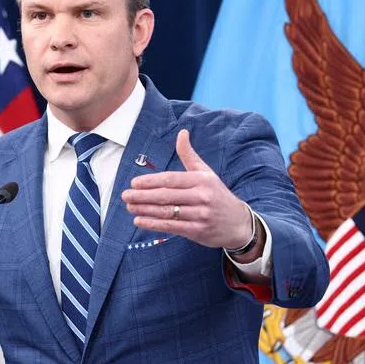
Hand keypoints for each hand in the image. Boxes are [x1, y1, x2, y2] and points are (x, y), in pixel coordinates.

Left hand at [121, 129, 256, 251]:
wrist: (239, 223)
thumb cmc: (217, 195)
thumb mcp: (206, 173)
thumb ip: (190, 155)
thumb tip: (182, 132)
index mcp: (201, 180)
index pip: (171, 179)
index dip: (151, 181)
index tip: (134, 183)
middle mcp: (201, 196)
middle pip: (166, 196)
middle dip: (143, 196)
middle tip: (125, 196)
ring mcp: (200, 215)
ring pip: (167, 212)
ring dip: (145, 210)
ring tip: (129, 207)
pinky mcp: (198, 231)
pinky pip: (171, 227)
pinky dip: (153, 224)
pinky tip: (139, 221)